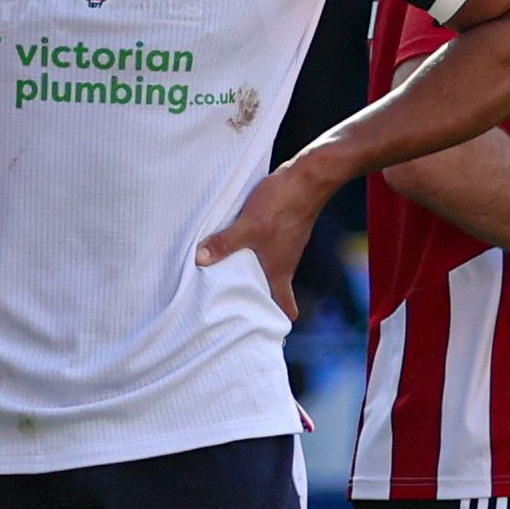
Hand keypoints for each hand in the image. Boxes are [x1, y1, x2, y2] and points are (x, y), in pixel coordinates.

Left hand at [195, 156, 334, 319]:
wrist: (310, 175)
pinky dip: (255, 255)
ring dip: (253, 276)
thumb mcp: (248, 225)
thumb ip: (224, 243)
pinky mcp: (284, 228)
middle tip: (236, 311)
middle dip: (257, 300)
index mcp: (280, 270)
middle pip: (273, 290)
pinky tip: (238, 247)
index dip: (276, 320)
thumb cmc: (284, 203)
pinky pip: (267, 250)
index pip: (284, 305)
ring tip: (229, 281)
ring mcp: (286, 245)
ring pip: (269, 269)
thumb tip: (200, 261)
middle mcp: (285, 262)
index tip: (264, 333)